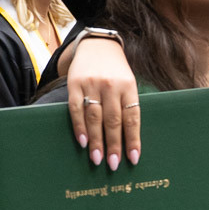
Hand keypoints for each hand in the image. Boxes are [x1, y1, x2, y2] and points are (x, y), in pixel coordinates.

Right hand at [66, 38, 139, 170]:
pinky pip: (76, 109)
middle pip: (113, 120)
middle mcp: (112, 86)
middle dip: (113, 145)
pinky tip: (82, 142)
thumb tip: (129, 138)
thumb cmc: (116, 71)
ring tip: (97, 159)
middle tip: (113, 165)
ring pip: (94, 117)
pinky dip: (79, 127)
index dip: (133, 139)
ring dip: (96, 141)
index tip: (133, 158)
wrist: (98, 44)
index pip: (132, 117)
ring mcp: (92, 85)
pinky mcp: (75, 84)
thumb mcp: (128, 83)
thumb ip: (127, 104)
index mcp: (129, 87)